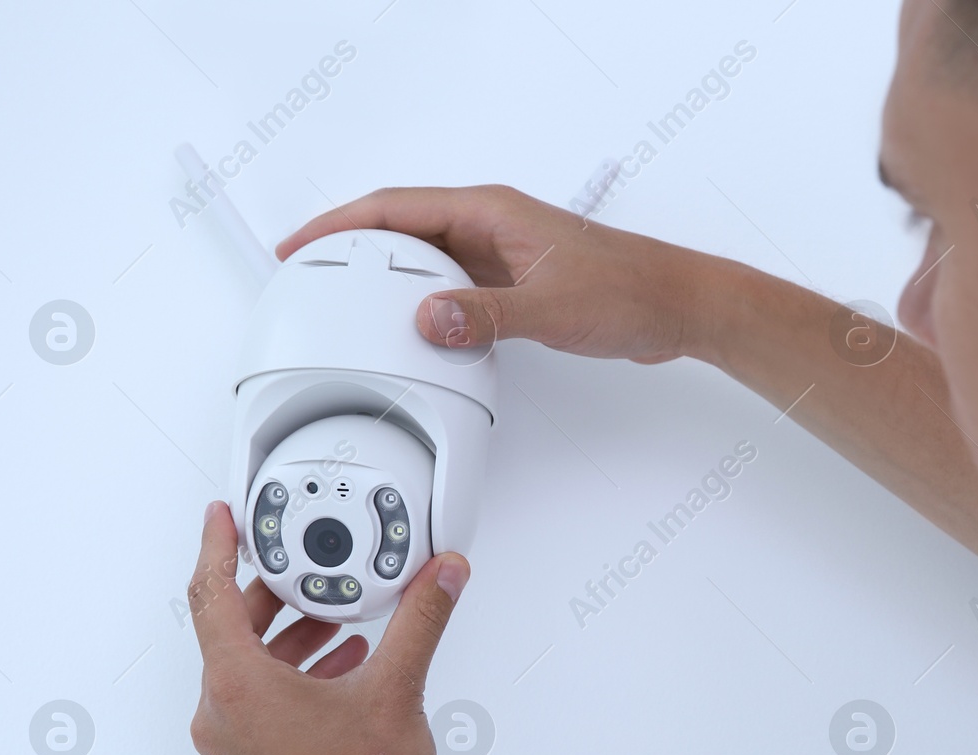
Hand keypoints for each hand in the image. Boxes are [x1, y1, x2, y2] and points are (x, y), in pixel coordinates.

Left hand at [186, 501, 468, 754]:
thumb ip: (420, 620)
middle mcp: (222, 716)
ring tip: (339, 626)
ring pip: (245, 671)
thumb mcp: (398, 689)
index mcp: (240, 685)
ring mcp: (232, 749)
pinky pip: (256, 707)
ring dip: (288, 641)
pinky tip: (341, 677)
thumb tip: (442, 576)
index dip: (217, 546)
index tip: (222, 518)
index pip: (211, 594)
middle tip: (305, 572)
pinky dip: (290, 679)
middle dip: (273, 596)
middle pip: (230, 632)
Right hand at [276, 184, 712, 363]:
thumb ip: (484, 316)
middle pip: (402, 227)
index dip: (341, 224)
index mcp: (491, 210)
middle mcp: (491, 225)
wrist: (675, 306)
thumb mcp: (549, 307)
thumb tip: (428, 318)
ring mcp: (501, 253)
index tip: (302, 245)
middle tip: (311, 276)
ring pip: (426, 259)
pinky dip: (423, 301)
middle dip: (352, 248)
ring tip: (348, 303)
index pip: (396, 207)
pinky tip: (413, 325)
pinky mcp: (514, 282)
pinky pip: (452, 285)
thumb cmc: (629, 290)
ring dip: (387, 278)